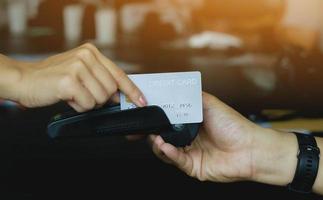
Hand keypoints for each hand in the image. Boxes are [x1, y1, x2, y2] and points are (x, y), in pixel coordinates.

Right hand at [10, 43, 146, 111]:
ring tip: (72, 94)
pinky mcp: (69, 80)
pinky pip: (87, 104)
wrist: (24, 80)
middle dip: (99, 99)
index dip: (132, 90)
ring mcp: (78, 67)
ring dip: (87, 103)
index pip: (119, 74)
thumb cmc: (52, 79)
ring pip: (100, 99)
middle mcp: (86, 56)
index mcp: (91, 52)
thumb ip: (99, 79)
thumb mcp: (79, 72)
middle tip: (83, 95)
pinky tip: (67, 98)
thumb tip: (118, 95)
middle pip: (111, 90)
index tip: (141, 100)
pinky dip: (78, 106)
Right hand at [150, 92, 297, 184]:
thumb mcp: (211, 104)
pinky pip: (177, 161)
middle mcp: (189, 139)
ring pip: (167, 151)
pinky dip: (169, 154)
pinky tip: (165, 146)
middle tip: (146, 128)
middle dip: (153, 133)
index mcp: (192, 125)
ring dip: (158, 145)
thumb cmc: (234, 126)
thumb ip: (194, 96)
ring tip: (155, 138)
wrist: (251, 148)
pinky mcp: (194, 167)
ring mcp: (191, 154)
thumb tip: (178, 87)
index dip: (158, 119)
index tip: (148, 113)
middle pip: (165, 137)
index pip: (169, 122)